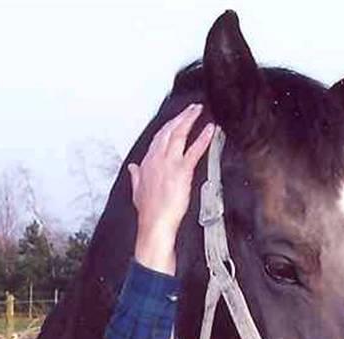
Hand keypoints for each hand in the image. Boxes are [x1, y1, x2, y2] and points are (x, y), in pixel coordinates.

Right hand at [128, 103, 214, 274]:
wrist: (154, 224)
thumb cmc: (148, 212)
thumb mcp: (137, 191)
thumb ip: (136, 177)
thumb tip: (133, 168)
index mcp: (147, 163)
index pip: (158, 138)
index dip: (168, 126)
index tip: (176, 119)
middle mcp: (157, 159)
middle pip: (169, 130)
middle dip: (180, 117)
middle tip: (191, 108)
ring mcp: (169, 164)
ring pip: (179, 134)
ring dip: (190, 120)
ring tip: (198, 111)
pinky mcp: (182, 172)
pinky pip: (194, 151)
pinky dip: (203, 138)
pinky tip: (210, 130)